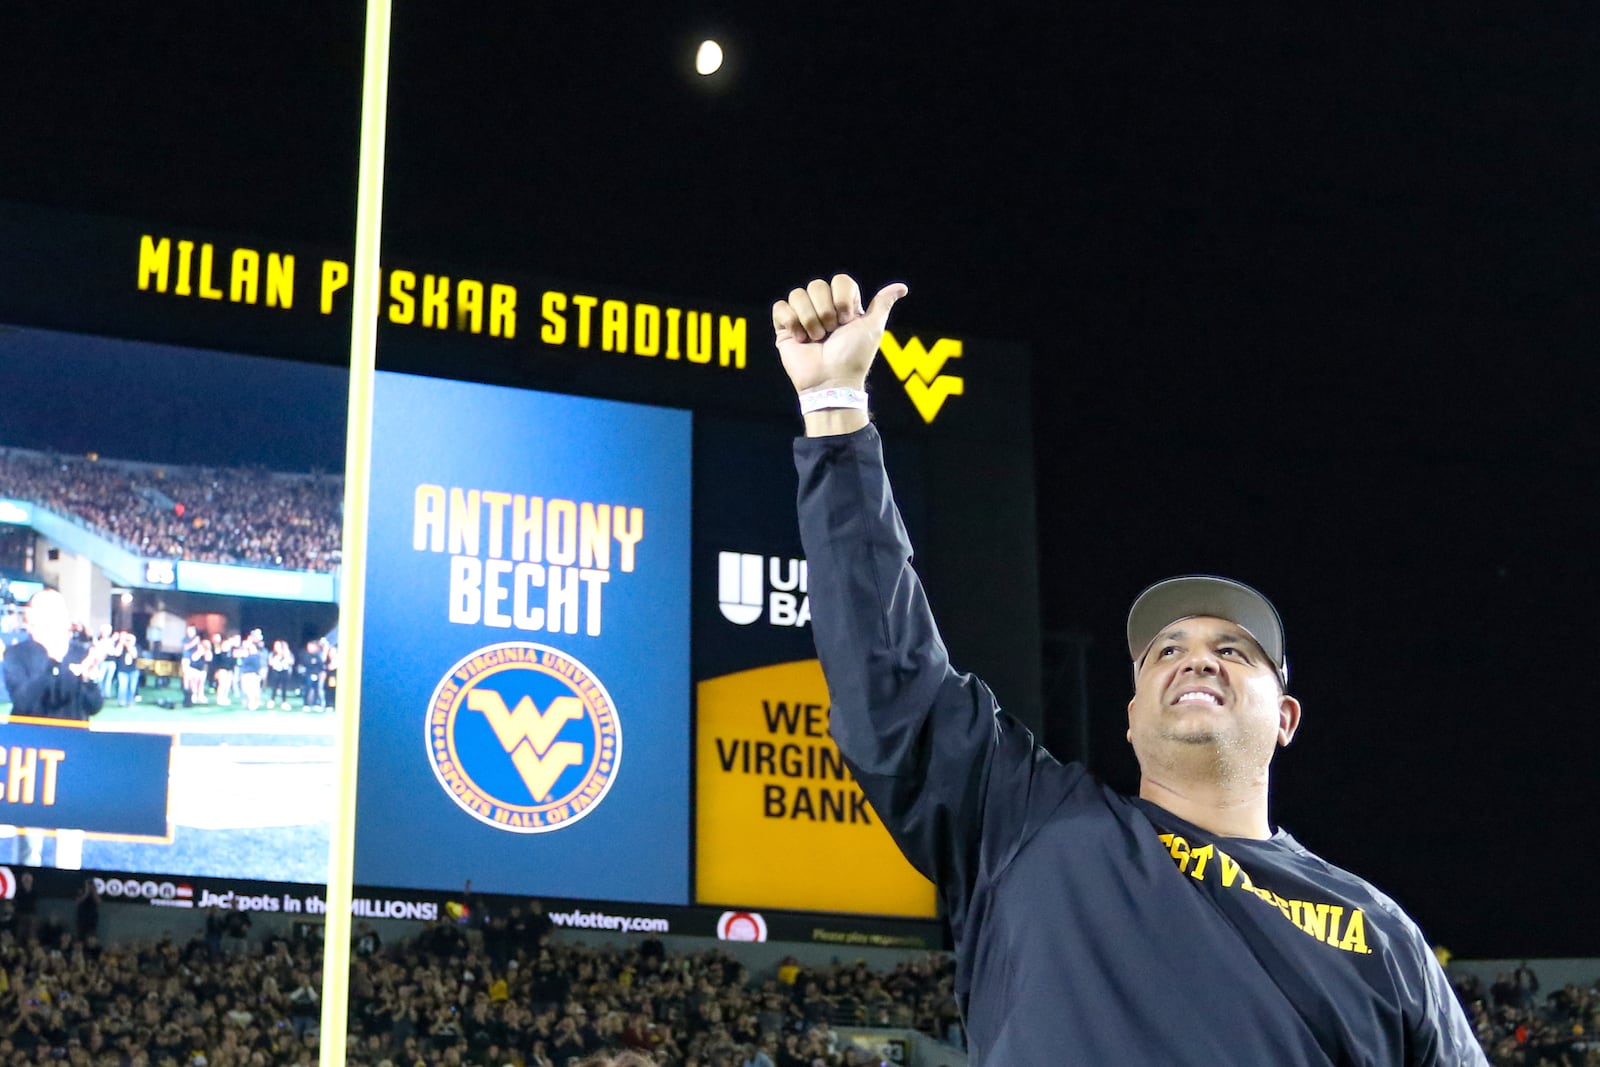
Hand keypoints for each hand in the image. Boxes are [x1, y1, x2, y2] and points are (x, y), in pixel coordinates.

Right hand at [772, 275, 906, 394]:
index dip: (842, 298)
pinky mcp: (784, 328)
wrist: (831, 381)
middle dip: (826, 311)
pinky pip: (780, 307)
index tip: (847, 320)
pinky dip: (791, 322)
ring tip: (816, 339)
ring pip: (798, 294)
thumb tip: (902, 288)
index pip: (840, 280)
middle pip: (817, 285)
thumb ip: (882, 304)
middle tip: (831, 332)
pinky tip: (801, 338)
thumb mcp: (873, 328)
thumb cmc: (854, 358)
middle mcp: (822, 308)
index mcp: (843, 305)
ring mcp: (802, 317)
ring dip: (810, 319)